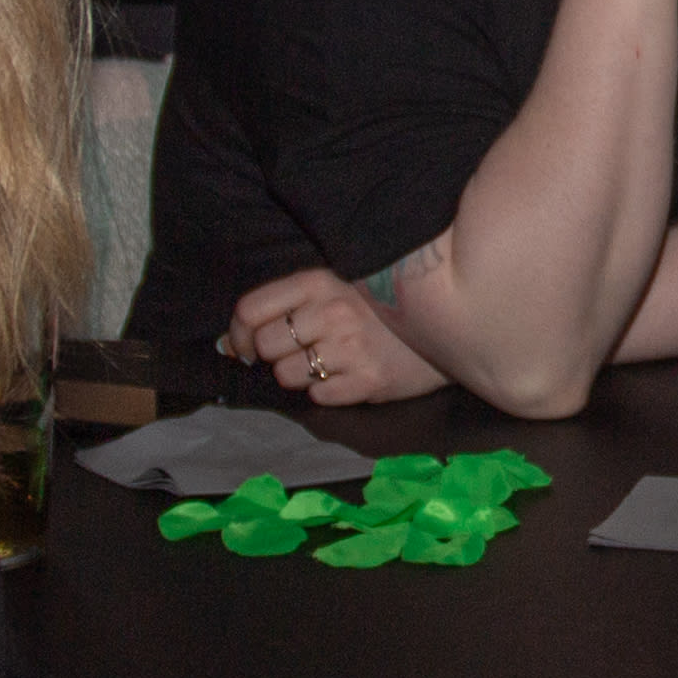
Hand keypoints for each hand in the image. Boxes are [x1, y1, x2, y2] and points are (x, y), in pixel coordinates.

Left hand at [220, 266, 446, 403]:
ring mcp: (351, 347)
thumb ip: (286, 304)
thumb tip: (230, 342)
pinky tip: (348, 375)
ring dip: (300, 375)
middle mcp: (332, 310)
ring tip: (327, 363)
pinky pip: (319, 397)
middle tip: (299, 352)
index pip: (251, 309)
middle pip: (265, 345)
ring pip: (287, 376)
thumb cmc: (381, 304)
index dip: (239, 333)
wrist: (447, 322)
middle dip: (274, 355)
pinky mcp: (370, 380)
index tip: (246, 345)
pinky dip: (327, 392)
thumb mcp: (337, 283)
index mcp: (319, 280)